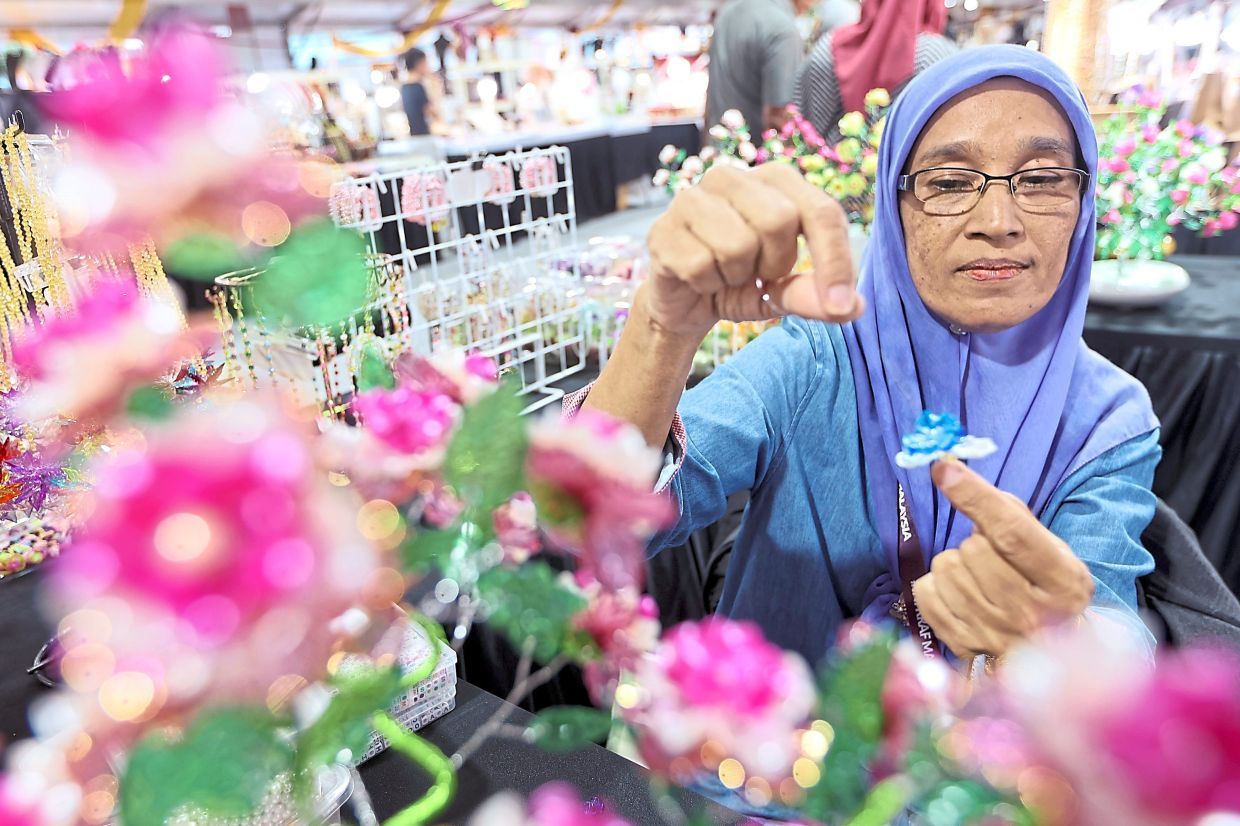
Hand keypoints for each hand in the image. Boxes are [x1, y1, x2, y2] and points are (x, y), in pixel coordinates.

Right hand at [642, 163, 863, 340]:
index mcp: (776, 180)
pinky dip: (706, 286)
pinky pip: (700, 265)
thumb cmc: (739, 283)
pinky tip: (699, 279)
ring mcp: (692, 197)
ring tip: (726, 275)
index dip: (835, 260)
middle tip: (757, 273)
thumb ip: (813, 295)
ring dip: (736, 277)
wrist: (683, 303)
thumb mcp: (783, 292)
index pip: (821, 210)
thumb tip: (854, 308)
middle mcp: (732, 176)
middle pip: (778, 220)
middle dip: (775, 264)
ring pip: (737, 244)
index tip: (843, 306)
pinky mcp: (662, 228)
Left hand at [912, 458, 1094, 658]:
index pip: (1012, 532)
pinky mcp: (962, 646)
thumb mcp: (1051, 551)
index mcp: (1062, 582)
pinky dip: (936, 586)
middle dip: (976, 542)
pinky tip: (960, 594)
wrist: (1051, 653)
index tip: (945, 467)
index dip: (975, 496)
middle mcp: (1030, 614)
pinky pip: (925, 592)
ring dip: (956, 564)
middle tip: (993, 558)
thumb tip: (959, 478)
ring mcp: (994, 635)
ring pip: (946, 567)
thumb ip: (1013, 516)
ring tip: (979, 579)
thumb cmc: (1046, 589)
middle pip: (972, 548)